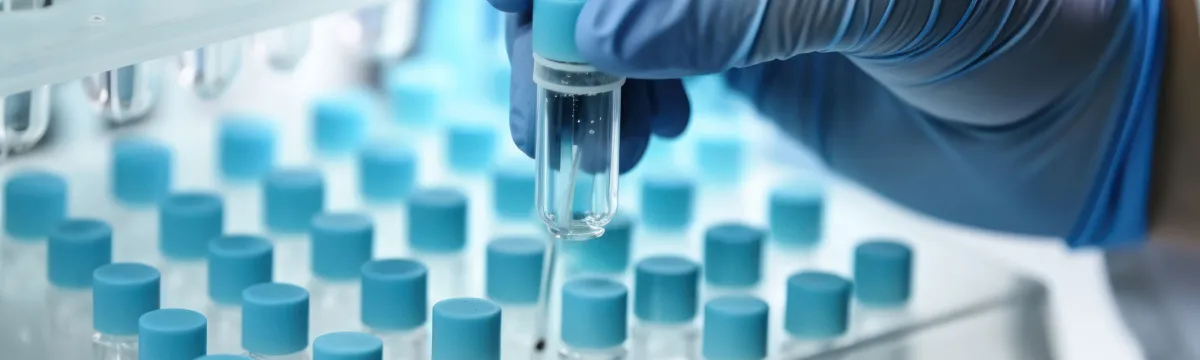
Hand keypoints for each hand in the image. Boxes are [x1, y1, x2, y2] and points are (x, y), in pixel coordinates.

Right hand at [489, 0, 1158, 245]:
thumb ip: (743, 6)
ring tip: (570, 131)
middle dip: (545, 13)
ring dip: (560, 65)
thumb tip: (594, 27)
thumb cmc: (1022, 24)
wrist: (1064, 118)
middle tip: (539, 82)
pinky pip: (634, 59)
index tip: (524, 10)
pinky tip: (628, 135)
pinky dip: (606, 99)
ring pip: (600, 6)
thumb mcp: (889, 0)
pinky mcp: (728, 41)